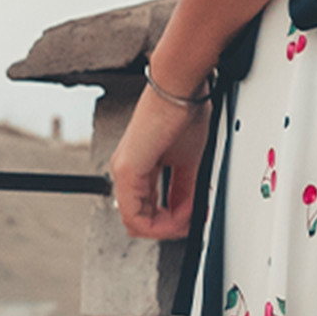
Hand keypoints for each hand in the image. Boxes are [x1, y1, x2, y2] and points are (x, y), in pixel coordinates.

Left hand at [110, 81, 208, 241]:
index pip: (148, 209)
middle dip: (169, 228)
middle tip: (193, 224)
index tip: (193, 219)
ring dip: (165, 227)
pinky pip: (135, 214)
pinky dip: (160, 221)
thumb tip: (191, 213)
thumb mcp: (189, 160)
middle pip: (140, 220)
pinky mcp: (126, 170)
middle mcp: (125, 171)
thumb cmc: (184, 112)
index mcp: (139, 168)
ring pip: (135, 221)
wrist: (179, 88)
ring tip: (189, 219)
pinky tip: (180, 214)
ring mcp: (123, 171)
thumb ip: (186, 189)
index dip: (172, 221)